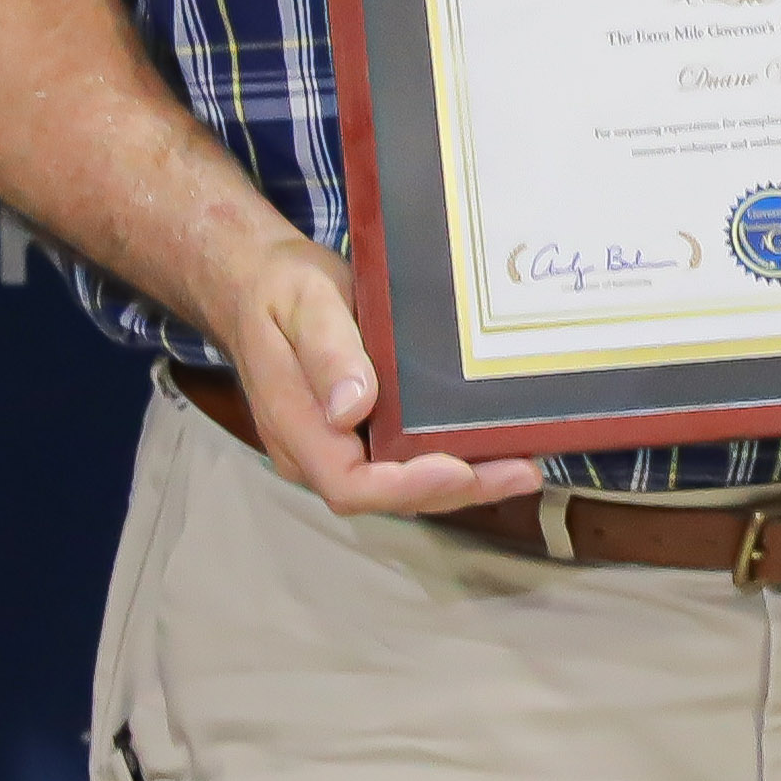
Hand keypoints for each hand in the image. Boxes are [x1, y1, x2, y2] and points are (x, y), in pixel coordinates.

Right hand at [202, 229, 539, 522]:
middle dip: (457, 490)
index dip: (408, 486)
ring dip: (464, 481)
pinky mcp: (360, 433)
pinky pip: (404, 458)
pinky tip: (496, 445)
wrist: (256, 284)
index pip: (350, 484)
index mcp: (296, 426)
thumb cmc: (280, 290)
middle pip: (388, 496)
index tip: (460, 468)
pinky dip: (452, 458)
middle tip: (522, 472)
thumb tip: (352, 409)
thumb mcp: (303, 303)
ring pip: (402, 484)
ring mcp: (338, 446)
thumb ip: (327, 353)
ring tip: (524, 466)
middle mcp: (316, 451)